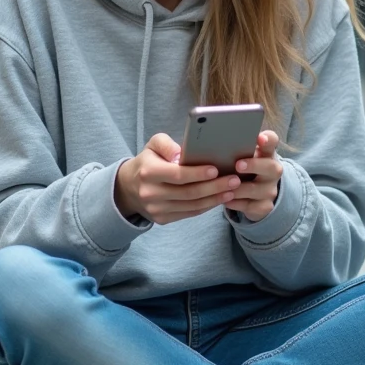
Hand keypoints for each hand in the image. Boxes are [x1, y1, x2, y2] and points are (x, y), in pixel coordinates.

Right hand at [115, 133, 245, 224]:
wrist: (130, 188)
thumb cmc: (148, 162)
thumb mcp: (153, 145)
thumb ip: (167, 144)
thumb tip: (181, 154)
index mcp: (148, 172)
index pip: (177, 175)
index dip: (197, 174)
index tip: (215, 170)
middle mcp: (151, 193)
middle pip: (188, 192)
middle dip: (214, 187)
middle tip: (234, 180)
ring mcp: (156, 209)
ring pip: (192, 205)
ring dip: (215, 198)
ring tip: (232, 189)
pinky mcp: (162, 219)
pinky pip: (190, 213)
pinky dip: (207, 206)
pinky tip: (220, 198)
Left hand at [225, 131, 282, 222]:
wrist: (254, 194)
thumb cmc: (243, 168)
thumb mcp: (242, 157)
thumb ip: (234, 148)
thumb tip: (211, 140)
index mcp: (266, 153)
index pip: (272, 142)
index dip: (267, 140)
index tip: (260, 138)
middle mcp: (273, 171)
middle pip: (271, 167)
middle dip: (254, 165)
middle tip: (238, 165)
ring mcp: (270, 190)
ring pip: (257, 189)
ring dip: (239, 188)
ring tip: (224, 185)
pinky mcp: (265, 206)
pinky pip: (250, 206)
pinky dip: (236, 203)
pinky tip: (225, 200)